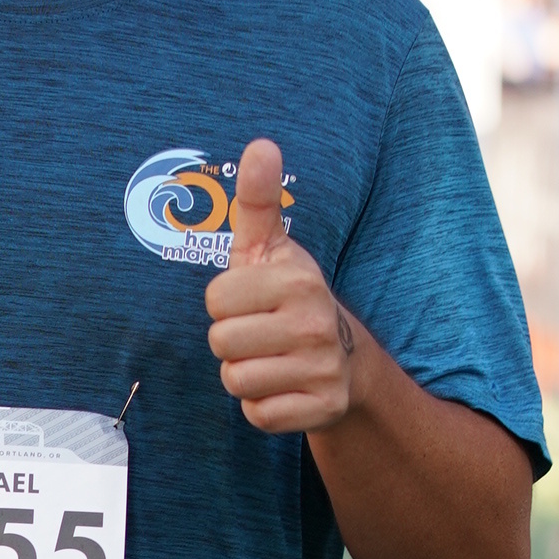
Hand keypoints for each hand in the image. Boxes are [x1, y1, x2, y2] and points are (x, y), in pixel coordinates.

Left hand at [203, 137, 355, 430]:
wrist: (344, 356)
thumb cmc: (288, 295)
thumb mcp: (271, 247)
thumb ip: (259, 199)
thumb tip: (261, 144)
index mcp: (297, 279)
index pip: (215, 300)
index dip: (225, 303)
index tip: (253, 301)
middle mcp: (315, 322)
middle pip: (221, 343)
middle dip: (232, 341)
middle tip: (262, 333)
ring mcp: (322, 368)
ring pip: (236, 380)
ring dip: (245, 374)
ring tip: (272, 358)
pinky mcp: (322, 408)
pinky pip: (258, 414)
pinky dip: (263, 405)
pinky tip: (285, 386)